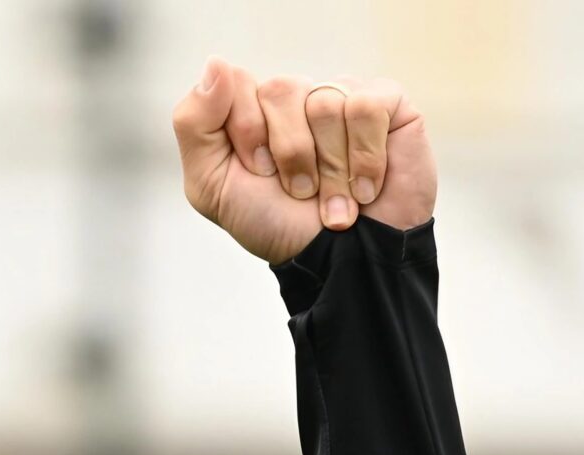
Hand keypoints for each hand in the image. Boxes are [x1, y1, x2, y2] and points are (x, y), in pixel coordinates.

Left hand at [173, 57, 434, 264]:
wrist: (334, 261)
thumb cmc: (274, 225)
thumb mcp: (212, 185)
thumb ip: (195, 123)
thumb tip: (216, 63)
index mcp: (253, 110)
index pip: (238, 83)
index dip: (247, 133)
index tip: (258, 173)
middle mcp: (297, 96)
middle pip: (281, 89)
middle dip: (287, 154)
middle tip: (298, 190)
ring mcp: (341, 95)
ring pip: (324, 103)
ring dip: (328, 169)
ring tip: (334, 199)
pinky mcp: (388, 103)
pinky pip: (367, 107)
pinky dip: (363, 158)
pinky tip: (365, 187)